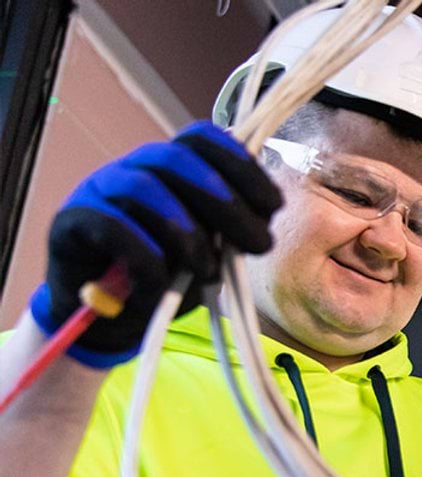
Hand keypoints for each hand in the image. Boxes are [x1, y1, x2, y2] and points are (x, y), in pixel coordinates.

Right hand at [33, 121, 281, 366]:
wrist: (111, 315)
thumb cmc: (167, 275)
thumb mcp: (210, 251)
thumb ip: (230, 230)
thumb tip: (261, 224)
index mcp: (171, 166)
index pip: (204, 139)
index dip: (243, 166)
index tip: (273, 206)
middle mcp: (134, 168)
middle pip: (177, 159)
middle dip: (226, 202)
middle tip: (256, 245)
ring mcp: (99, 190)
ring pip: (144, 189)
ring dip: (188, 234)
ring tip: (207, 272)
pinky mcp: (72, 222)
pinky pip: (113, 228)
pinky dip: (146, 259)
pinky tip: (163, 285)